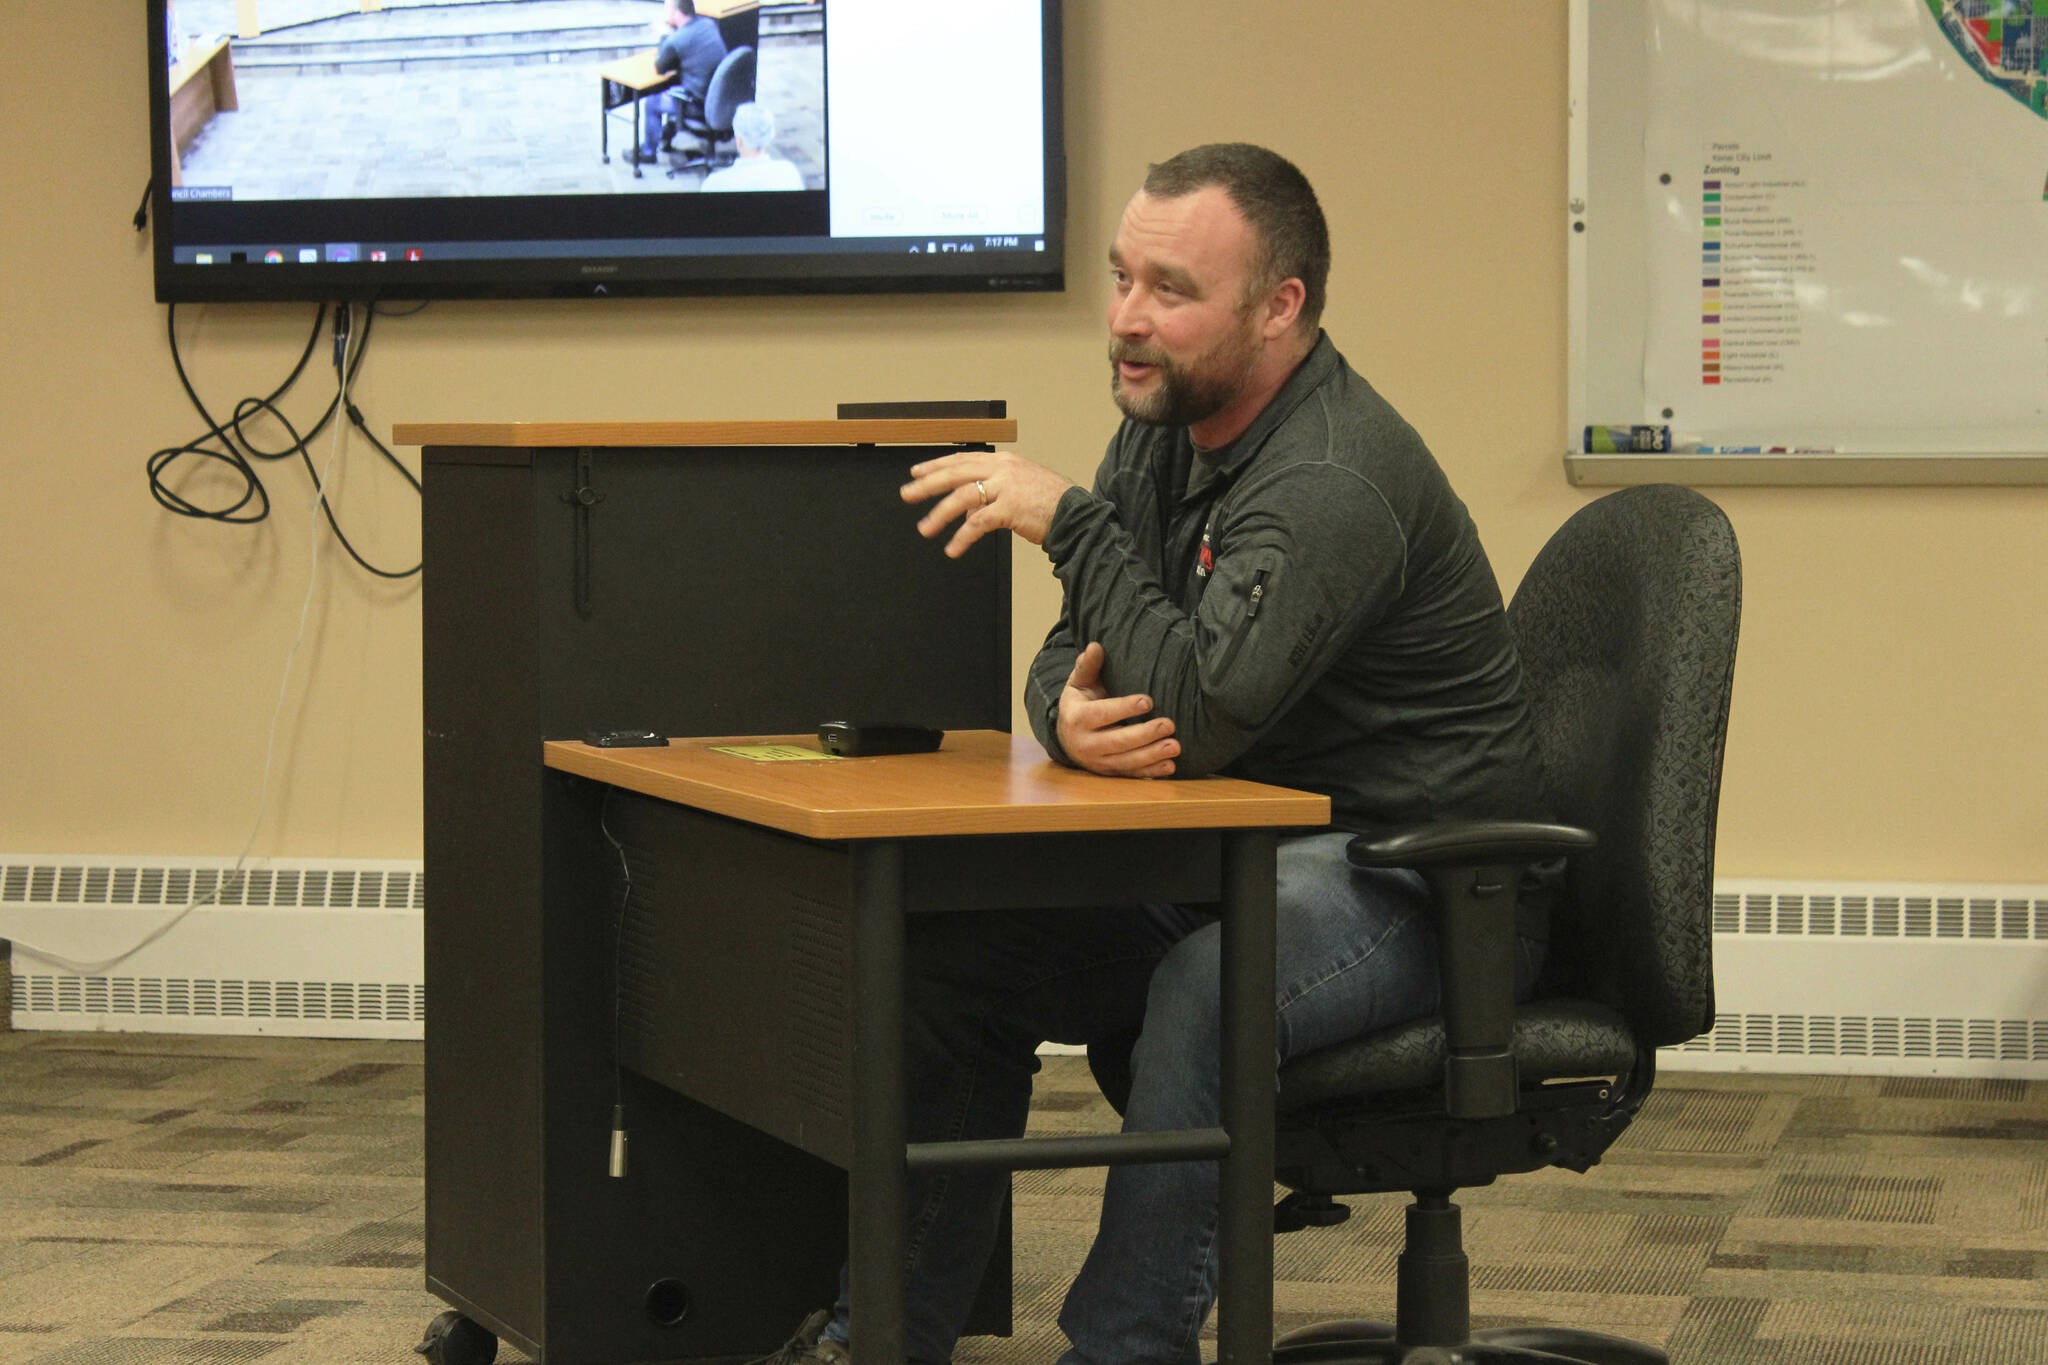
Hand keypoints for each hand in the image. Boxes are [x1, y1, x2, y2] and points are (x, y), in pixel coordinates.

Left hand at [900, 450, 1074, 557]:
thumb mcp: (1020, 488)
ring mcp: (1006, 487)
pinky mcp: (1009, 509)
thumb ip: (994, 491)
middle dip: (927, 484)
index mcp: (1004, 461)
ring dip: (939, 514)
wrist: (1076, 516)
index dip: (937, 465)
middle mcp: (1003, 469)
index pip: (962, 459)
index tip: (917, 472)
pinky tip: (952, 549)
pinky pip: (976, 523)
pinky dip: (962, 537)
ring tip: (925, 529)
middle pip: (956, 473)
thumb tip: (969, 506)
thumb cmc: (1050, 504)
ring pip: (961, 498)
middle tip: (907, 494)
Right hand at [1056, 642, 1177, 777]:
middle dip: (1144, 735)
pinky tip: (1171, 766)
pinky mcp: (1109, 774)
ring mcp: (1097, 763)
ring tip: (1176, 746)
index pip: (1102, 714)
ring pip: (1126, 762)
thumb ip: (1088, 666)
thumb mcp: (1079, 683)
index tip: (1149, 701)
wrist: (1066, 736)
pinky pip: (1131, 775)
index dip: (1124, 708)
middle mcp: (1085, 744)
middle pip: (1117, 742)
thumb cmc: (1079, 703)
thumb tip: (1095, 646)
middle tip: (1169, 724)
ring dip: (1152, 756)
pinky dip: (1151, 773)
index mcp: (1077, 718)